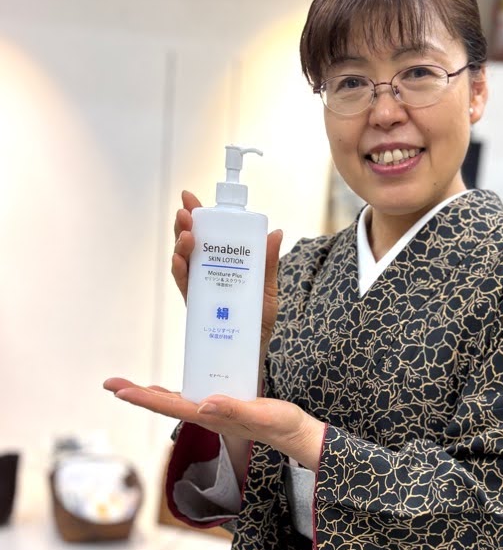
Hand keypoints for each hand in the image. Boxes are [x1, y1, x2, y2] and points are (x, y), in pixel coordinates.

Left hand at [103, 379, 325, 471]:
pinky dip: (171, 393)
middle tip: (110, 383)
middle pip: (164, 403)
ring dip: (149, 394)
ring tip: (127, 387)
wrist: (295, 435)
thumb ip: (233, 409)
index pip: (170, 405)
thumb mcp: (261, 414)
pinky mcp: (221, 408)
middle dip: (136, 394)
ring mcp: (212, 413)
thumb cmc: (281, 425)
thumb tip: (202, 404)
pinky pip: (189, 399)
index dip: (144, 397)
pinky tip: (164, 389)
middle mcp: (206, 415)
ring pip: (173, 402)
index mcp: (211, 416)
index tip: (120, 390)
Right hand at [172, 190, 282, 377]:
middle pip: (190, 245)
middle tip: (185, 211)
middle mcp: (207, 275)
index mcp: (222, 265)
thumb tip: (275, 232)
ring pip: (184, 263)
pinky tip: (179, 261)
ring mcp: (200, 290)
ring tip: (187, 234)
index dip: (197, 216)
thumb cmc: (259, 321)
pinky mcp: (197, 309)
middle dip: (185, 225)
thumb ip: (268, 263)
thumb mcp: (267, 288)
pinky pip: (184, 288)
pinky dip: (180, 273)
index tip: (189, 197)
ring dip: (181, 246)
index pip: (207, 235)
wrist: (254, 352)